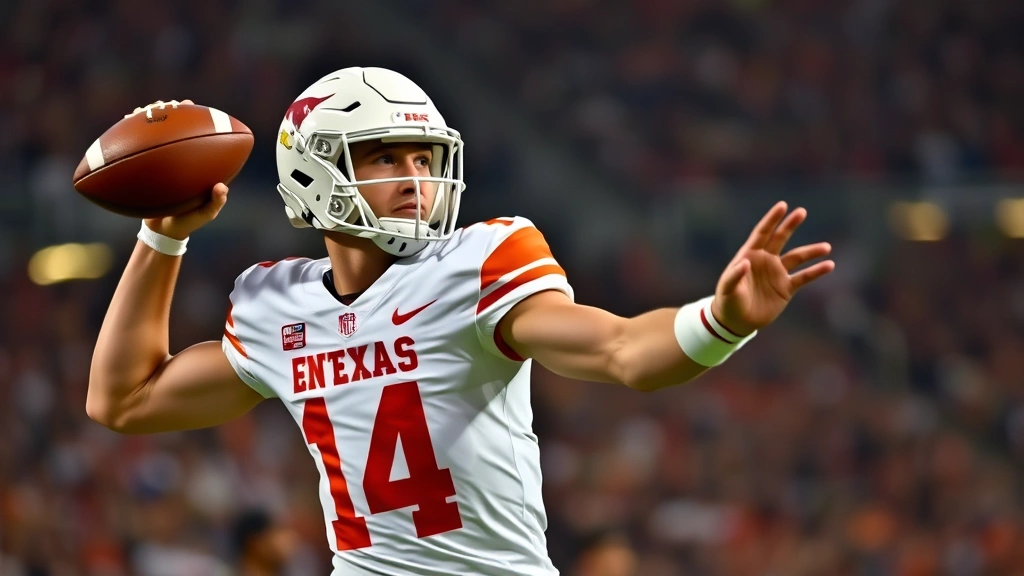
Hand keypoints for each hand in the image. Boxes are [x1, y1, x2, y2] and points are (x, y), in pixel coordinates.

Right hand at [140, 99, 229, 239]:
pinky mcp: (145, 167)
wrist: (164, 231)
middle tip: (161, 105)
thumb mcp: (205, 215)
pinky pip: (135, 150)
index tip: (188, 105)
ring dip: (144, 117)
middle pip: (173, 124)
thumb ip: (215, 203)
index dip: (195, 115)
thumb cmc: (188, 221)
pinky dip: (128, 139)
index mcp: (197, 162)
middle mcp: (180, 156)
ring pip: (151, 132)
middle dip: (167, 109)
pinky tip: (120, 131)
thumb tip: (220, 187)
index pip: (199, 131)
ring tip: (137, 112)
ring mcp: (161, 160)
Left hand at [711, 201, 834, 335]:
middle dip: (790, 225)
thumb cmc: (727, 301)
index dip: (772, 220)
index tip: (782, 206)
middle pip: (780, 238)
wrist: (736, 321)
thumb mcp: (727, 288)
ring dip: (811, 251)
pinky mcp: (786, 288)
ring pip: (797, 257)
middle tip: (801, 212)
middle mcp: (765, 260)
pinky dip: (816, 271)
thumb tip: (746, 263)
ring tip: (826, 247)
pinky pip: (804, 277)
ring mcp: (777, 273)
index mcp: (750, 255)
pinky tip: (829, 265)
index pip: (762, 233)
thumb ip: (735, 275)